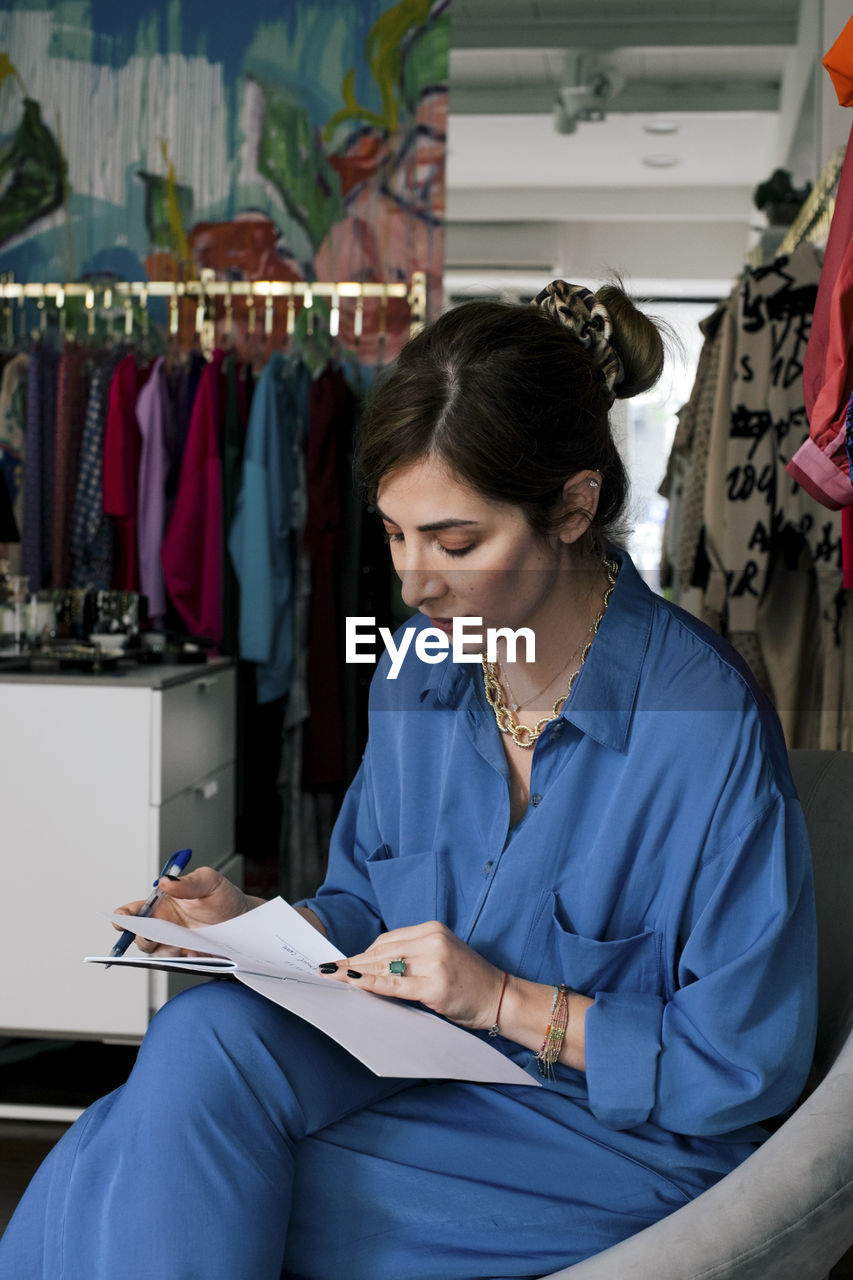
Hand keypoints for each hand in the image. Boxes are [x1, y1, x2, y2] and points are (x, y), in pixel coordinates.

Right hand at [112, 867, 260, 956]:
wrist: (246, 919)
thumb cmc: (224, 897)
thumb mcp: (209, 881)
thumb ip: (188, 882)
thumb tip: (164, 882)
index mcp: (163, 904)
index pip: (136, 911)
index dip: (124, 917)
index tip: (120, 919)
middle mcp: (165, 926)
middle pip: (142, 937)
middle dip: (142, 938)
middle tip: (152, 935)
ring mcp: (176, 943)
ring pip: (159, 953)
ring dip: (165, 951)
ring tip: (182, 946)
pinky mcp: (189, 958)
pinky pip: (180, 963)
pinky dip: (186, 959)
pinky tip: (197, 951)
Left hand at [321, 920, 504, 1030]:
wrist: (500, 997)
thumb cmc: (468, 981)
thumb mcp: (440, 957)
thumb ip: (412, 956)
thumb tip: (372, 966)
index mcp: (432, 929)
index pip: (387, 940)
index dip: (362, 953)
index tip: (342, 962)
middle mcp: (432, 940)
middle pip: (382, 951)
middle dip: (354, 963)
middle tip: (330, 970)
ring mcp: (434, 961)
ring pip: (385, 966)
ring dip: (358, 973)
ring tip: (336, 978)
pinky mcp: (435, 985)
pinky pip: (395, 984)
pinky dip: (372, 984)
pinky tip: (356, 983)